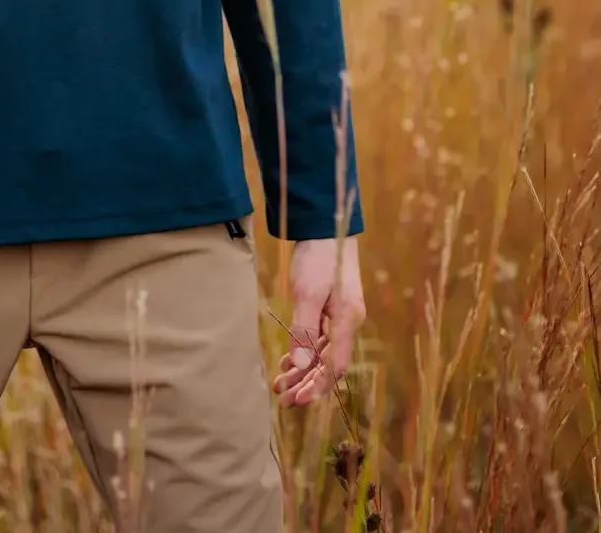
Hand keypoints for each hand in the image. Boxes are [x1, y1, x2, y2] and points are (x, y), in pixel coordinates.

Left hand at [272, 235, 364, 406]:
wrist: (326, 226)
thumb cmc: (319, 257)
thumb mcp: (307, 292)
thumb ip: (304, 330)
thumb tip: (301, 365)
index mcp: (348, 321)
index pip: (335, 367)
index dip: (317, 387)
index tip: (297, 401)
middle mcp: (348, 323)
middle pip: (329, 364)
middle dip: (307, 384)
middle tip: (283, 400)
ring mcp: (340, 315)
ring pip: (322, 353)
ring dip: (302, 370)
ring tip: (280, 384)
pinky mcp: (331, 308)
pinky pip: (319, 339)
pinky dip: (304, 352)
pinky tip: (289, 361)